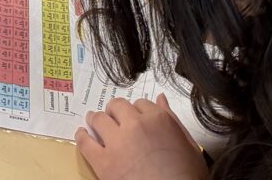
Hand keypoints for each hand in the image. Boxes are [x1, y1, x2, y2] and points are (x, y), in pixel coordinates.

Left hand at [76, 98, 208, 179]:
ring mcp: (117, 143)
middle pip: (117, 106)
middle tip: (114, 118)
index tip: (135, 118)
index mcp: (158, 120)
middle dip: (116, 111)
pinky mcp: (103, 162)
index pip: (141, 104)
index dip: (137, 111)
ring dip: (97, 119)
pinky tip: (82, 135)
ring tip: (95, 122)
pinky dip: (81, 136)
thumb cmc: (188, 177)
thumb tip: (160, 99)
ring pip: (99, 119)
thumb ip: (173, 120)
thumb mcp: (190, 147)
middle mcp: (135, 125)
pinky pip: (85, 142)